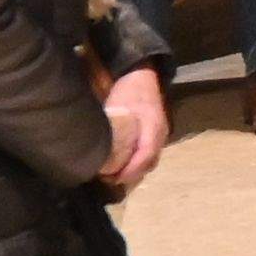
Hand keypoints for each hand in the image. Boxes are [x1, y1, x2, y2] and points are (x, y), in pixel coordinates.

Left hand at [98, 68, 169, 191]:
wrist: (141, 75)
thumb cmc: (127, 91)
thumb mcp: (116, 107)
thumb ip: (110, 129)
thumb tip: (95, 150)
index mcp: (152, 128)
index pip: (144, 157)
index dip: (129, 171)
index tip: (111, 178)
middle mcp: (160, 134)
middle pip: (148, 163)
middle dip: (129, 175)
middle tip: (108, 180)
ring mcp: (160, 135)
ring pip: (150, 160)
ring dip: (133, 170)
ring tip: (114, 175)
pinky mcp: (156, 134)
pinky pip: (149, 154)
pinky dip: (137, 163)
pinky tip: (123, 164)